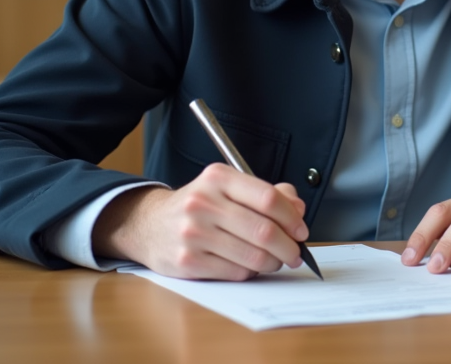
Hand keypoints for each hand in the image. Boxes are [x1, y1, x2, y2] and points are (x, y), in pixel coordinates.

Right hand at [92, 163, 308, 280]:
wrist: (149, 225)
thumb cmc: (199, 206)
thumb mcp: (228, 187)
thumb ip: (266, 193)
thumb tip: (298, 208)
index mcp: (218, 178)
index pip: (268, 198)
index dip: (292, 218)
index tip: (301, 230)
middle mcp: (203, 203)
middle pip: (264, 231)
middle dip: (288, 247)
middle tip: (295, 253)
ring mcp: (193, 234)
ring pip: (253, 256)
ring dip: (273, 263)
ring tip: (275, 260)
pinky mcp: (187, 262)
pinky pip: (235, 273)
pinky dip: (250, 272)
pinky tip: (248, 266)